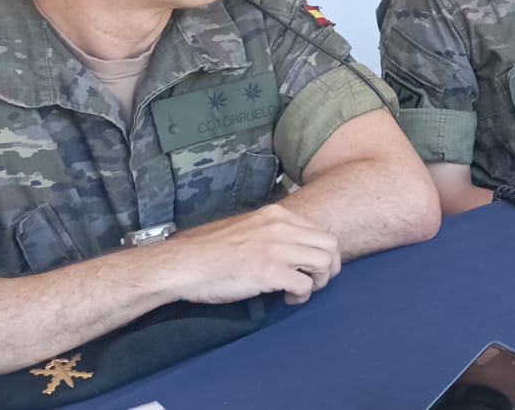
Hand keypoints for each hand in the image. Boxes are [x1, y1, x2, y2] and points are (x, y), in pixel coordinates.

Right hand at [155, 204, 341, 305]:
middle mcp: (282, 228)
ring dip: (317, 282)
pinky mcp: (270, 272)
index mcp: (276, 215)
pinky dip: (302, 296)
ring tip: (300, 291)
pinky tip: (288, 299)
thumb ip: (271, 232)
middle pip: (330, 245)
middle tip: (313, 282)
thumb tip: (293, 247)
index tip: (309, 267)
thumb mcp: (247, 227)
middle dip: (328, 267)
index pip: (320, 231)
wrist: (183, 264)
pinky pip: (305, 285)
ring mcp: (277, 249)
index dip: (321, 252)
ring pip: (324, 264)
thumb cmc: (209, 251)